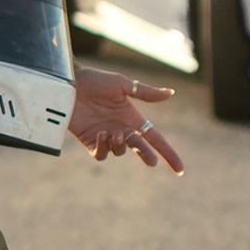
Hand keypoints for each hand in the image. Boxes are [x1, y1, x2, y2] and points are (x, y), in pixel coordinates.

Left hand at [66, 69, 183, 170]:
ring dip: (119, 145)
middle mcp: (121, 128)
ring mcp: (105, 136)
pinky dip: (103, 148)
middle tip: (150, 160)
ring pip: (119, 151)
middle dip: (146, 155)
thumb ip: (145, 92)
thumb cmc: (95, 80)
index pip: (154, 138)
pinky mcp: (89, 141)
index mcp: (132, 118)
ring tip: (113, 132)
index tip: (180, 169)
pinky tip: (101, 134)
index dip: (168, 153)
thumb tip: (171, 93)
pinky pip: (100, 154)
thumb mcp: (122, 85)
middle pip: (140, 148)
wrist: (69, 83)